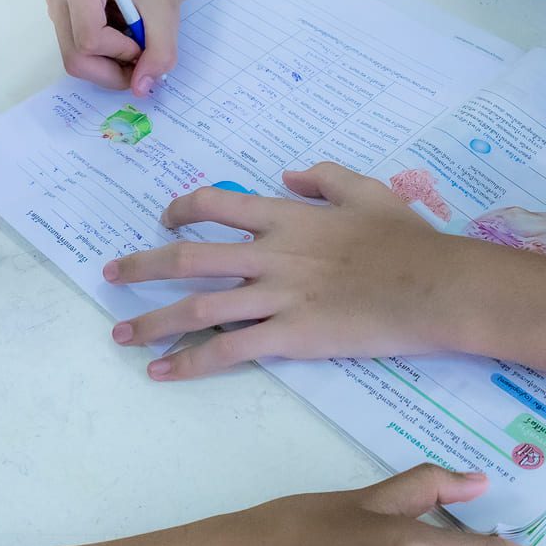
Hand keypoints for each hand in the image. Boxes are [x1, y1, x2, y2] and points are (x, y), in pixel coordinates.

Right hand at [42, 0, 183, 96]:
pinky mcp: (61, 19)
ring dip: (109, 66)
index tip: (144, 43)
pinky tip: (120, 42)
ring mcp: (55, 8)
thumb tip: (141, 88)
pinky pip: (77, 54)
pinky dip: (103, 60)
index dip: (121, 52)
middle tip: (141, 62)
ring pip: (75, 61)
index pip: (90, 40)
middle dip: (113, 70)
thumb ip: (159, 51)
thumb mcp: (166, 11)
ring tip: (132, 47)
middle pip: (76, 57)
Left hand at [106, 162, 478, 378]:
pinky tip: (161, 371)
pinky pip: (228, 350)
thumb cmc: (408, 240)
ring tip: (120, 334)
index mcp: (287, 216)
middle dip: (143, 266)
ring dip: (152, 321)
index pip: (216, 206)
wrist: (434, 287)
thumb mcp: (368, 190)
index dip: (182, 210)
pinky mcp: (290, 337)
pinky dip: (189, 362)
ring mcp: (277, 297)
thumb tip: (289, 173)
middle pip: (189, 257)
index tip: (165, 220)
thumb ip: (324, 177)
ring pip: (197, 307)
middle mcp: (270, 253)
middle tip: (112, 275)